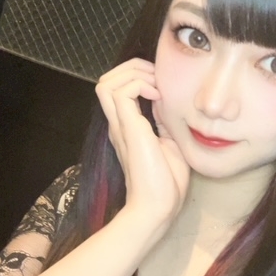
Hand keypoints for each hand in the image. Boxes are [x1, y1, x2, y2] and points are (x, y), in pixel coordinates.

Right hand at [96, 59, 189, 225]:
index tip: (163, 85)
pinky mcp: (127, 128)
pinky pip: (121, 91)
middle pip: (106, 80)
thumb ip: (162, 122)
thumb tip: (164, 100)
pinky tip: (158, 97)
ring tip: (156, 86)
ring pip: (106, 81)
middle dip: (133, 69)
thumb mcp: (169, 142)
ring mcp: (120, 125)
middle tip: (158, 79)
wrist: (158, 207)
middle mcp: (118, 123)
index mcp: (127, 127)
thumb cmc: (166, 183)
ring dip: (134, 74)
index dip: (137, 76)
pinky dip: (140, 85)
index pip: (117, 89)